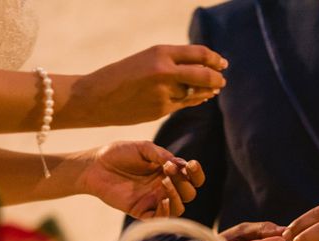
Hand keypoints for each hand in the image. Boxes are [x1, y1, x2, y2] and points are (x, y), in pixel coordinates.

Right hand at [60, 45, 227, 126]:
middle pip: (204, 75)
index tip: (222, 63)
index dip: (214, 59)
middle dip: (217, 79)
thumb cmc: (122, 76)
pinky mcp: (161, 110)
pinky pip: (183, 104)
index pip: (199, 54)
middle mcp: (165, 71)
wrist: (96, 97)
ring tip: (213, 90)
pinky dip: (193, 100)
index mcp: (160, 52)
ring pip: (193, 92)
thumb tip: (200, 68)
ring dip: (205, 91)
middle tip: (222, 80)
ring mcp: (163, 92)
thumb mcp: (146, 60)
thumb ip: (171, 63)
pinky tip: (198, 99)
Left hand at [78, 141, 204, 217]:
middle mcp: (164, 188)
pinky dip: (166, 212)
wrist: (95, 165)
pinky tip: (164, 200)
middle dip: (184, 182)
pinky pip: (160, 219)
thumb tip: (180, 164)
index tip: (191, 164)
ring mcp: (153, 201)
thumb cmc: (118, 154)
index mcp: (168, 173)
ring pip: (179, 208)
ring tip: (164, 182)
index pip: (192, 178)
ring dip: (177, 196)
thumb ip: (161, 155)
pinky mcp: (141, 211)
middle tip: (168, 169)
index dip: (196, 174)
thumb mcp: (143, 148)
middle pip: (189, 194)